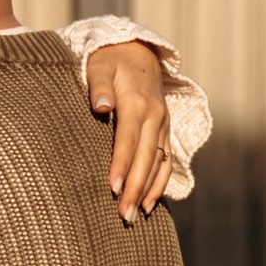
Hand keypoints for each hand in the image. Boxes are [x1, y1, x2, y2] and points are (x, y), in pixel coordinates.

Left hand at [87, 42, 172, 222]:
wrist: (135, 50)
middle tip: (124, 215)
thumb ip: (99, 86)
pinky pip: (166, 160)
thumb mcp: (99, 66)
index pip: (129, 141)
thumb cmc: (109, 60)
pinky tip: (151, 203)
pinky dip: (160, 182)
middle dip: (136, 188)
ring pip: (159, 163)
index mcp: (138, 103)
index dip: (122, 165)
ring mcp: (163, 125)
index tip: (114, 189)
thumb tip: (101, 107)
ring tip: (136, 216)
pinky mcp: (164, 130)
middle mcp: (156, 117)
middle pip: (146, 158)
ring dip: (149, 191)